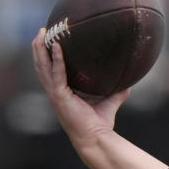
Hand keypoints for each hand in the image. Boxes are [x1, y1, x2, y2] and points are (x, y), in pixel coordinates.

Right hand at [30, 28, 129, 145]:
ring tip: (43, 33)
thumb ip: (117, 92)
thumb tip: (129, 82)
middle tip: (42, 30)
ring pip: (42, 67)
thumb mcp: (109, 102)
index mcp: (62, 92)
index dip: (47, 55)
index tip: (49, 39)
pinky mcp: (60, 97)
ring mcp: (55, 94)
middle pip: (41, 65)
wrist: (97, 138)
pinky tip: (58, 46)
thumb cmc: (100, 124)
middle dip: (39, 47)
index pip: (50, 70)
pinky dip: (56, 59)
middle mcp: (55, 92)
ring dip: (41, 49)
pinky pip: (56, 74)